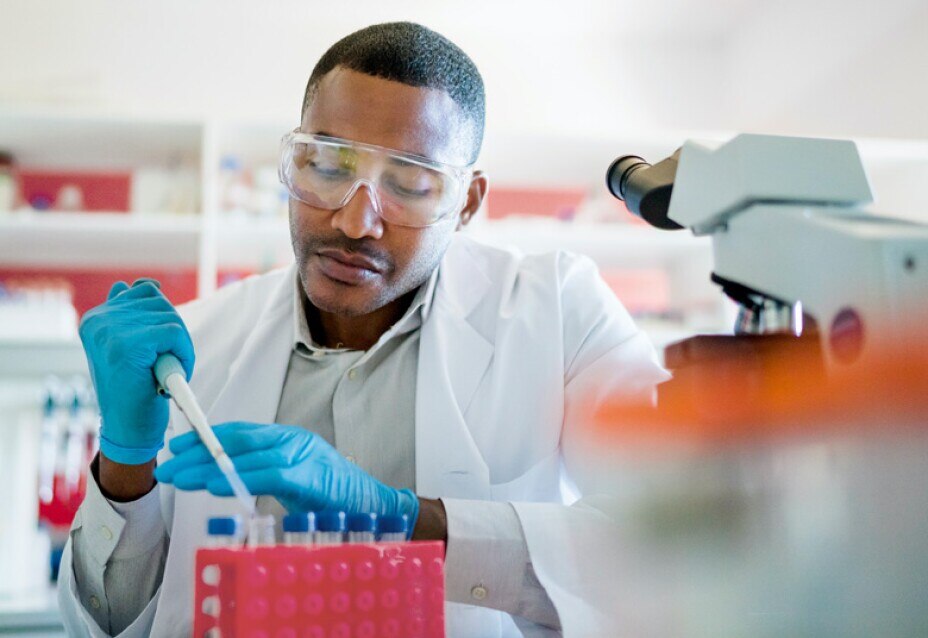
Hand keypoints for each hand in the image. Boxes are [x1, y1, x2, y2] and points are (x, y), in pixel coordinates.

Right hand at [79, 279, 193, 464]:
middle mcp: (98, 319)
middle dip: (172, 334)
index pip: (144, 291)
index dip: (161, 321)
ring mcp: (110, 331)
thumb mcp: (129, 346)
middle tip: (162, 365)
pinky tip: (171, 375)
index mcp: (96, 317)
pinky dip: (184, 354)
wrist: (128, 430)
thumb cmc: (134, 389)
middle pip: (161, 302)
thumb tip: (146, 284)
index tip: (153, 349)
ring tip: (163, 371)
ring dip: (179, 346)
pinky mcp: (128, 344)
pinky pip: (175, 333)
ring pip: (171, 317)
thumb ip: (134, 315)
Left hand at [154, 422, 419, 535]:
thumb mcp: (294, 480)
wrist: (375, 506)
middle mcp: (293, 439)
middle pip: (237, 440)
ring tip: (178, 477)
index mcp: (289, 438)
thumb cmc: (334, 496)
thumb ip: (265, 474)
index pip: (241, 432)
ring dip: (207, 467)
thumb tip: (224, 478)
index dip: (205, 437)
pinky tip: (212, 486)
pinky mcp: (310, 476)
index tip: (176, 447)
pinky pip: (267, 475)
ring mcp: (303, 455)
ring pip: (247, 455)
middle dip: (196, 452)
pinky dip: (238, 479)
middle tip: (166, 464)